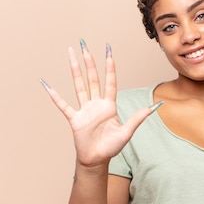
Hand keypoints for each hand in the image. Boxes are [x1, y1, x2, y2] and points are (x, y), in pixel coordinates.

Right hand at [41, 41, 158, 167]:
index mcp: (109, 105)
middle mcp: (96, 104)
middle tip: (84, 45)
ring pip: (79, 85)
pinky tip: (48, 85)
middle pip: (92, 78)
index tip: (108, 51)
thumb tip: (156, 105)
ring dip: (75, 70)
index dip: (109, 66)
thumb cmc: (112, 146)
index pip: (109, 81)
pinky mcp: (74, 119)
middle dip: (89, 61)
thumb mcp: (127, 131)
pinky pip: (63, 105)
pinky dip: (55, 96)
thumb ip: (139, 117)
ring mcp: (84, 110)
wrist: (97, 159)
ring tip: (70, 55)